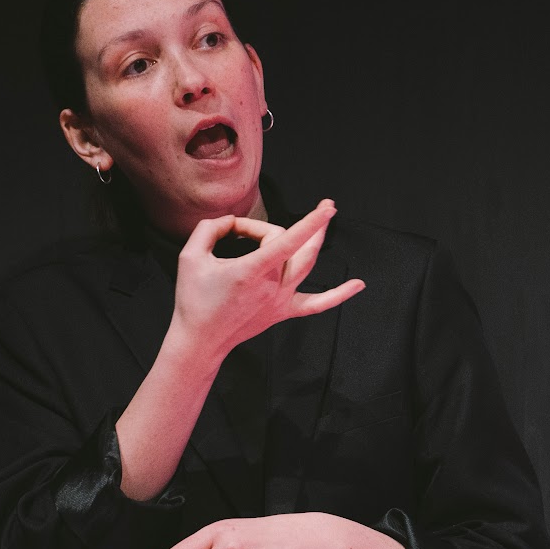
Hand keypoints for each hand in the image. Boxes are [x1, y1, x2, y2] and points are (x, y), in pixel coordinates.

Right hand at [167, 199, 362, 366]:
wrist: (200, 340)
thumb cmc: (193, 299)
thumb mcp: (190, 256)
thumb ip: (210, 228)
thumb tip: (231, 221)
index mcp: (250, 271)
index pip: (286, 240)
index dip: (310, 222)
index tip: (327, 208)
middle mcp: (271, 285)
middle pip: (287, 245)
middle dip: (265, 229)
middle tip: (242, 231)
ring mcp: (281, 300)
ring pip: (307, 264)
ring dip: (316, 240)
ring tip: (325, 217)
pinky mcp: (283, 312)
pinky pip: (317, 305)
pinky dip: (338, 295)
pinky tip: (358, 285)